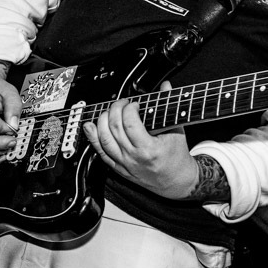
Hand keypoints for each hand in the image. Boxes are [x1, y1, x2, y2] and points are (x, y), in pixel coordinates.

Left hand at [82, 82, 199, 199]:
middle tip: (122, 104)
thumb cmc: (176, 157)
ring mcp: (123, 164)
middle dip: (115, 110)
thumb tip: (166, 86)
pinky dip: (92, 138)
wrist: (175, 181)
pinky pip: (100, 152)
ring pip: (103, 139)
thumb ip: (168, 106)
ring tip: (110, 112)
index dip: (129, 108)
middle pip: (114, 128)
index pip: (129, 123)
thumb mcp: (177, 130)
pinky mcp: (118, 168)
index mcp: (149, 149)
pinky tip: (90, 126)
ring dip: (102, 121)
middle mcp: (133, 157)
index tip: (135, 104)